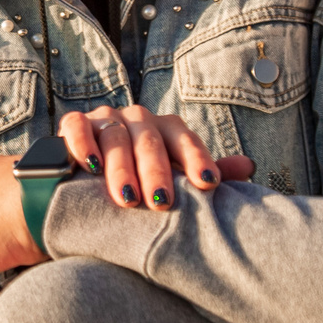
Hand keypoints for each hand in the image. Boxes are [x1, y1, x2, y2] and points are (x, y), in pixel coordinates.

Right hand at [59, 107, 251, 210]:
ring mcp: (105, 120)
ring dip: (121, 168)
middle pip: (150, 139)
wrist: (83, 185)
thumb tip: (249, 167)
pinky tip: (88, 167)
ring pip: (115, 137)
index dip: (196, 159)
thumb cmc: (138, 182)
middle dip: (157, 172)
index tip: (207, 184)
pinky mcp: (74, 125)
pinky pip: (76, 127)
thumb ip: (202, 172)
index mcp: (164, 129)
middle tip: (161, 203)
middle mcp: (137, 119)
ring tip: (127, 199)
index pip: (184, 139)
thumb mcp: (171, 179)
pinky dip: (82, 144)